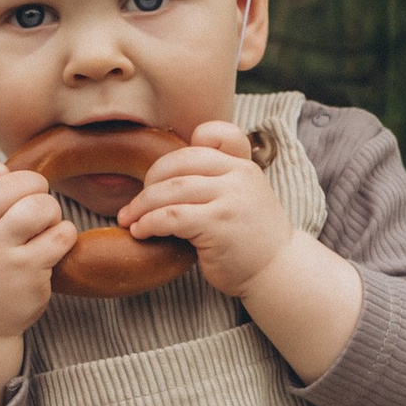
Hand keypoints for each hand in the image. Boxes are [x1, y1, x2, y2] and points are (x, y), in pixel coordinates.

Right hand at [0, 152, 78, 405]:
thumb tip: (9, 170)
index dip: (0, 173)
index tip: (8, 187)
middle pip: (12, 185)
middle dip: (34, 186)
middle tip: (38, 201)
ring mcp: (1, 256)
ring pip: (39, 207)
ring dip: (51, 210)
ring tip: (47, 224)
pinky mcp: (28, 274)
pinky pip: (61, 236)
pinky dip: (66, 233)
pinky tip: (57, 243)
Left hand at [125, 122, 293, 299]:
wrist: (277, 271)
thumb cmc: (250, 238)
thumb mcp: (243, 196)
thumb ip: (218, 179)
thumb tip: (166, 174)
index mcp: (243, 164)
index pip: (210, 135)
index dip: (180, 151)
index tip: (159, 179)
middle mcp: (239, 176)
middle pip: (180, 163)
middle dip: (149, 181)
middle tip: (135, 203)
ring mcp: (230, 199)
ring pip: (171, 190)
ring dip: (141, 205)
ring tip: (129, 219)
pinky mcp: (218, 225)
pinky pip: (172, 216)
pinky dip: (149, 223)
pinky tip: (140, 232)